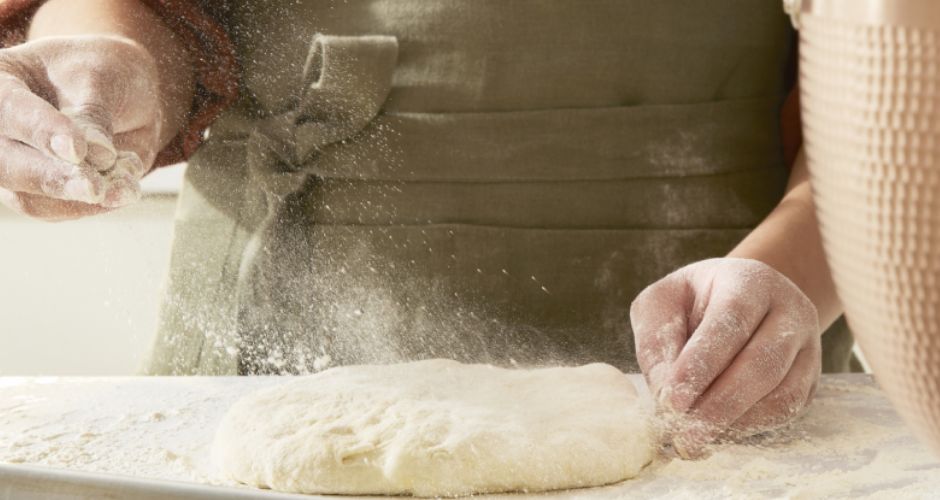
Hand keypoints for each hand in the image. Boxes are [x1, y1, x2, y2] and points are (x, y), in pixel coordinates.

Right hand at [0, 35, 161, 219]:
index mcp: (2, 81)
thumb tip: (96, 155)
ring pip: (30, 199)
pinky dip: (99, 204)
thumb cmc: (105, 73)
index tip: (77, 150)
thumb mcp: (103, 77)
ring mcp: (16, 164)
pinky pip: (62, 211)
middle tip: (95, 187)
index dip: (43, 132)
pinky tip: (127, 186)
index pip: (11, 109)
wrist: (124, 95)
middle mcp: (0, 128)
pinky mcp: (40, 193)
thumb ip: (95, 113)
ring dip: (82, 199)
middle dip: (54, 178)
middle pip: (7, 164)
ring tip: (126, 185)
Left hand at [630, 258, 820, 457]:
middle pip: (762, 364)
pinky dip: (751, 426)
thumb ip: (656, 340)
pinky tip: (719, 431)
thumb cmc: (690, 302)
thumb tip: (665, 391)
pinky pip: (787, 409)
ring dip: (735, 422)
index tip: (672, 400)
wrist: (737, 300)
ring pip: (782, 393)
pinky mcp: (810, 377)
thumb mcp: (660, 304)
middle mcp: (789, 309)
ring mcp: (807, 345)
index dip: (701, 364)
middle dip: (719, 405)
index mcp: (749, 281)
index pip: (731, 322)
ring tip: (696, 439)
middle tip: (684, 435)